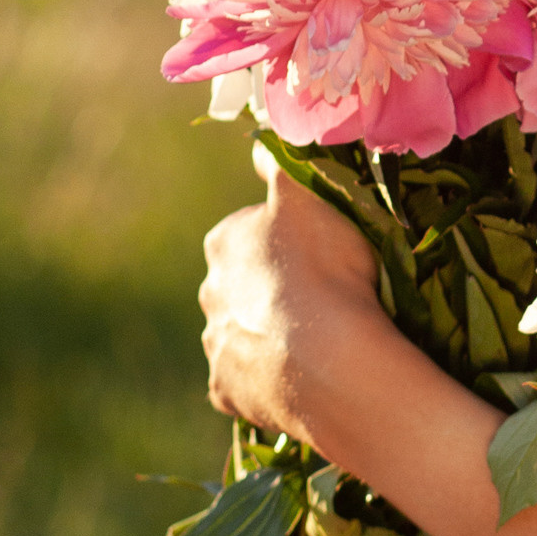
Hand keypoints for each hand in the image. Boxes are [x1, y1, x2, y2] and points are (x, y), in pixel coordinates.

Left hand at [198, 147, 388, 447]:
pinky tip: (301, 376)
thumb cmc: (325, 267)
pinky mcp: (226, 393)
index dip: (287, 240)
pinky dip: (268, 379)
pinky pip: (247, 382)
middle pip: (242, 286)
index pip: (250, 232)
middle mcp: (208, 293)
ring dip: (270, 336)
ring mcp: (216, 347)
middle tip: (323, 298)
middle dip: (271, 290)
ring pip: (242, 335)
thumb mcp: (310, 195)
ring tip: (318, 343)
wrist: (328, 363)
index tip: (321, 252)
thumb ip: (281, 164)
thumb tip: (259, 142)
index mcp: (224, 243)